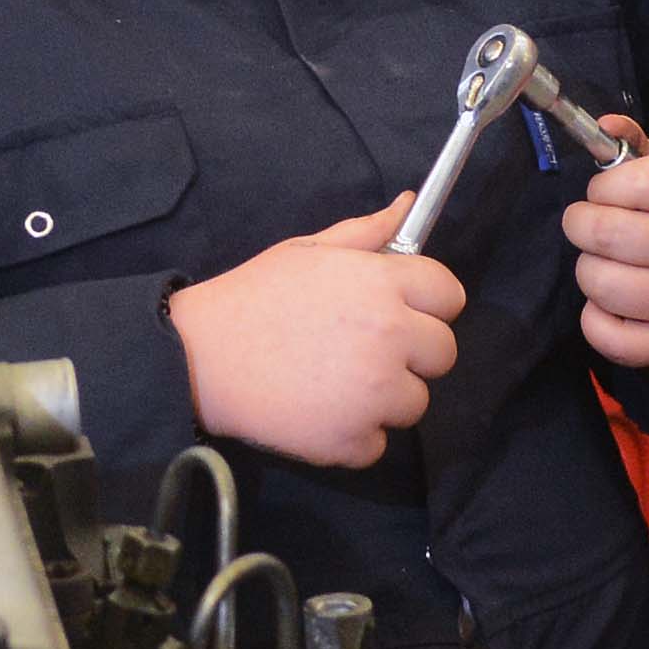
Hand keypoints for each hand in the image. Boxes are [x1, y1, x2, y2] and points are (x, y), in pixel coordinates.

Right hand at [169, 210, 463, 470]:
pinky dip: (354, 437)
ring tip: (331, 384)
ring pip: (415, 403)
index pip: (450, 295)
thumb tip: (407, 205)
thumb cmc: (252, 299)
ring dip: (384, 399)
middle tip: (361, 351)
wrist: (197, 359)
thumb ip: (365, 232)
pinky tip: (317, 413)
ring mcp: (374, 394)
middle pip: (443, 353)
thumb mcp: (306, 251)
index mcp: (382, 285)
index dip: (428, 303)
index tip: (401, 312)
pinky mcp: (353, 440)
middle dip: (411, 354)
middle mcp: (389, 337)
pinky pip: (378, 444)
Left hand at [564, 119, 648, 367]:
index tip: (606, 192)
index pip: (637, 182)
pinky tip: (610, 303)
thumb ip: (632, 143)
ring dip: (588, 270)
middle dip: (582, 224)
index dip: (605, 185)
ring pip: (602, 284)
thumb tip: (604, 124)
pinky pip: (607, 336)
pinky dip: (594, 319)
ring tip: (604, 261)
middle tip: (589, 224)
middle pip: (610, 235)